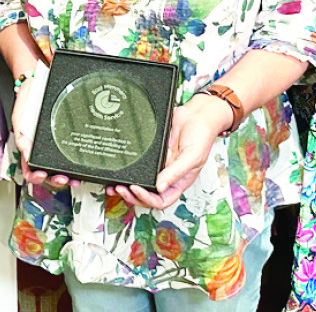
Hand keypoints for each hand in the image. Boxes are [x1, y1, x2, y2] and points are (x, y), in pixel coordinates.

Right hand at [11, 79, 73, 188]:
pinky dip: (74, 164)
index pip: (29, 170)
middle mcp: (40, 149)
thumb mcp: (19, 116)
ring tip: (75, 178)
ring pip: (58, 168)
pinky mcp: (63, 138)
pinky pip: (69, 154)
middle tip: (64, 179)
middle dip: (55, 180)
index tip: (43, 175)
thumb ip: (21, 136)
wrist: (38, 82)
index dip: (35, 177)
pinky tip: (81, 167)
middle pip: (47, 174)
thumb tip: (26, 153)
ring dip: (66, 176)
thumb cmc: (26, 99)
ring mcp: (52, 145)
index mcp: (27, 147)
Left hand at [113, 92, 231, 209]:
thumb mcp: (193, 157)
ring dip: (127, 188)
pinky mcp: (152, 153)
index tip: (135, 189)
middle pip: (148, 195)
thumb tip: (160, 187)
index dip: (147, 199)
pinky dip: (129, 170)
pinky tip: (119, 170)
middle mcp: (167, 176)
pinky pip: (138, 165)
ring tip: (113, 187)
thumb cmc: (201, 137)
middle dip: (132, 196)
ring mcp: (158, 166)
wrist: (196, 114)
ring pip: (141, 183)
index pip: (161, 200)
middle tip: (119, 189)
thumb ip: (176, 172)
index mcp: (178, 182)